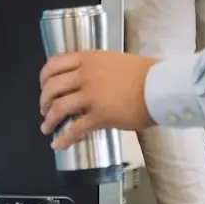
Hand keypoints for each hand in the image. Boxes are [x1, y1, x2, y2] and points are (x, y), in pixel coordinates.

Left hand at [39, 50, 158, 147]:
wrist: (161, 86)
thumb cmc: (145, 73)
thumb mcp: (114, 60)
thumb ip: (96, 68)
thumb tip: (85, 80)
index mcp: (89, 59)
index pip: (54, 64)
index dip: (44, 78)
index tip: (43, 86)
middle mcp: (86, 75)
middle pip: (52, 87)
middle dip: (44, 101)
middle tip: (44, 110)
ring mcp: (91, 95)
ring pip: (59, 107)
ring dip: (49, 120)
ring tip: (47, 127)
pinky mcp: (99, 115)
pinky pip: (74, 129)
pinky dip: (63, 138)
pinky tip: (59, 144)